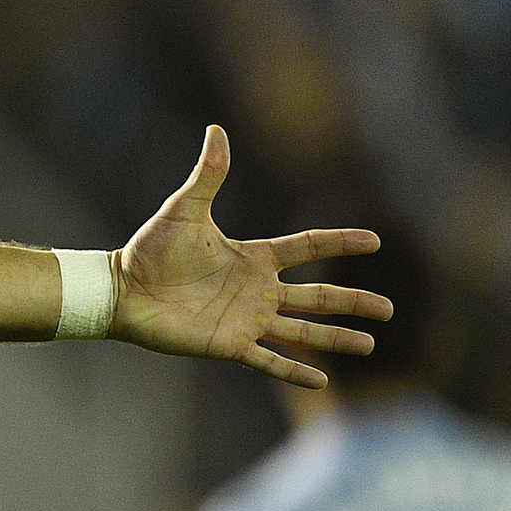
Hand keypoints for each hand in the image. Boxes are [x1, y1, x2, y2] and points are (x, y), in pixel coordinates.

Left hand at [111, 127, 390, 387]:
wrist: (121, 290)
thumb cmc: (150, 250)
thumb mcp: (185, 208)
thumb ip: (209, 175)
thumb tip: (216, 129)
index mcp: (254, 257)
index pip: (307, 247)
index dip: (340, 242)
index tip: (374, 241)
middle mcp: (258, 290)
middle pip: (317, 296)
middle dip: (353, 301)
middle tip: (388, 308)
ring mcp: (246, 319)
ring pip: (303, 330)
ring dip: (336, 338)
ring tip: (369, 344)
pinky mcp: (229, 344)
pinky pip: (268, 361)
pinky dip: (294, 371)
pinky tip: (322, 381)